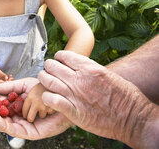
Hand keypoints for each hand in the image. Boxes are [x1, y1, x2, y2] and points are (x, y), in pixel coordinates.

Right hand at [0, 78, 72, 139]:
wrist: (64, 97)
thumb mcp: (25, 86)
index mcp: (17, 106)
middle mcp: (19, 116)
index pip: (0, 104)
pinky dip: (2, 125)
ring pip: (3, 124)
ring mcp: (23, 125)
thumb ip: (10, 87)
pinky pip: (13, 130)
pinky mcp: (29, 133)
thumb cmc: (46, 91)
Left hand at [38, 50, 154, 146]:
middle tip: (49, 71)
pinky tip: (49, 98)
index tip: (58, 61)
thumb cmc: (124, 97)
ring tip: (45, 82)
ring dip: (43, 80)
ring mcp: (75, 95)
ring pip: (47, 80)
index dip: (58, 58)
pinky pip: (50, 99)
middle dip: (48, 67)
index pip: (64, 56)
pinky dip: (46, 97)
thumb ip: (89, 69)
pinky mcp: (72, 110)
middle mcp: (80, 79)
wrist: (132, 118)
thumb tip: (77, 65)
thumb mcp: (107, 74)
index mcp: (89, 68)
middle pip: (52, 66)